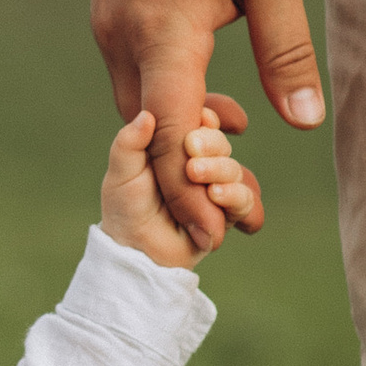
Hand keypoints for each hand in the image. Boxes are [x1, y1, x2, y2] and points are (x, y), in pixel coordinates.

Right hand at [90, 0, 322, 250]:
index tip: (217, 231)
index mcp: (163, 28)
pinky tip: (215, 102)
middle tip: (238, 207)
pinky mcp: (109, 11)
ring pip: (139, 107)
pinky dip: (169, 102)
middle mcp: (121, 34)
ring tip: (235, 152)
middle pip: (147, 132)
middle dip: (186, 176)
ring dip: (181, 136)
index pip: (169, 132)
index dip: (189, 189)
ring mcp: (107, 23)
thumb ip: (285, 49)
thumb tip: (304, 121)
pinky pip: (136, 77)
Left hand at [101, 104, 261, 269]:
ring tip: (195, 174)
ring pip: (234, 170)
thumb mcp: (121, 172)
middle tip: (190, 147)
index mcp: (177, 147)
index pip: (202, 123)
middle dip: (210, 143)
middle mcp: (200, 165)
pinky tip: (216, 193)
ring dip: (220, 169)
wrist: (135, 249)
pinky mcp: (225, 216)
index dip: (205, 118)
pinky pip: (244, 201)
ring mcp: (214, 190)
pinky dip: (234, 194)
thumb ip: (129, 144)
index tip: (199, 117)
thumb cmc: (125, 207)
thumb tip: (145, 116)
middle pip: (220, 144)